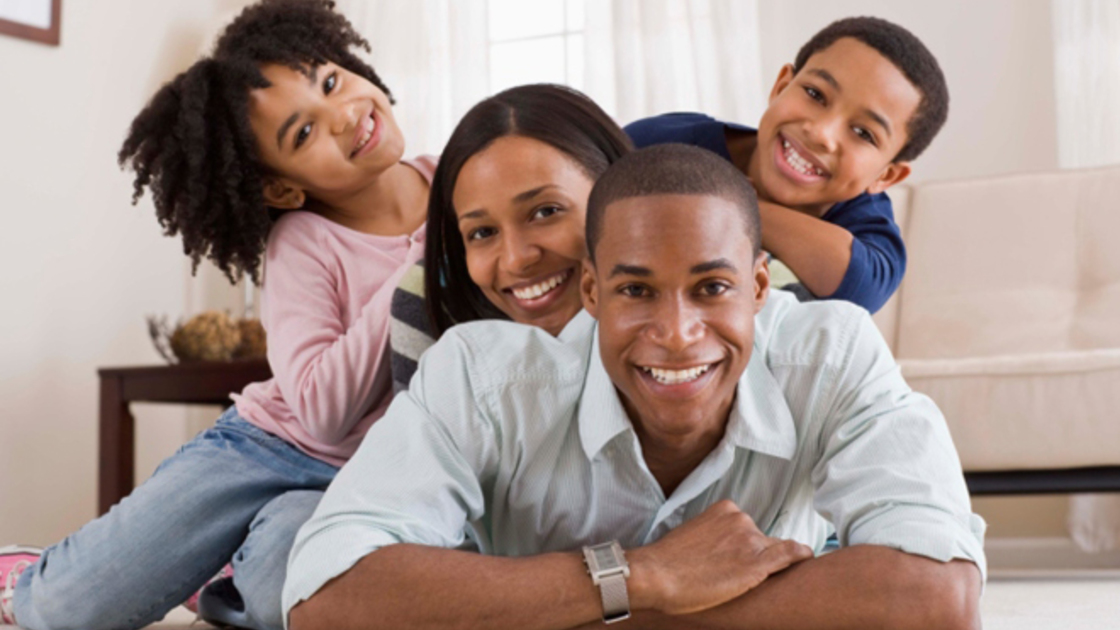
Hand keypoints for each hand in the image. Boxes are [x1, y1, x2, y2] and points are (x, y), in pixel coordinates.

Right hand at [628, 500, 812, 615]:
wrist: (657, 574)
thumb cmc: (668, 562)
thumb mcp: (692, 535)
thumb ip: (712, 535)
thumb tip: (719, 550)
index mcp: (725, 510)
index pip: (748, 528)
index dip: (746, 547)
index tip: (740, 559)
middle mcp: (742, 520)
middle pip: (763, 540)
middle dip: (757, 556)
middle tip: (737, 576)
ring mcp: (751, 541)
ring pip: (776, 551)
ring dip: (772, 565)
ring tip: (755, 581)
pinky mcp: (757, 565)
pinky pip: (791, 555)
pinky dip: (801, 556)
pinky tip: (807, 559)